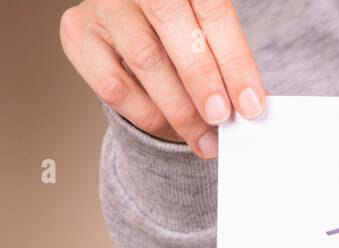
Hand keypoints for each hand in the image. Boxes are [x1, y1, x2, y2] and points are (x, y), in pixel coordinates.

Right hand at [60, 0, 264, 158]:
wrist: (129, 37)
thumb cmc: (178, 40)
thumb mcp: (209, 45)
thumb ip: (229, 69)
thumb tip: (255, 106)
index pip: (213, 12)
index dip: (235, 62)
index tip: (252, 105)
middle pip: (173, 23)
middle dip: (202, 78)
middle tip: (221, 118)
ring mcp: (106, 6)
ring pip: (145, 58)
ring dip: (180, 107)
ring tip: (203, 137)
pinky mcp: (78, 32)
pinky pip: (115, 84)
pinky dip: (147, 114)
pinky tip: (169, 127)